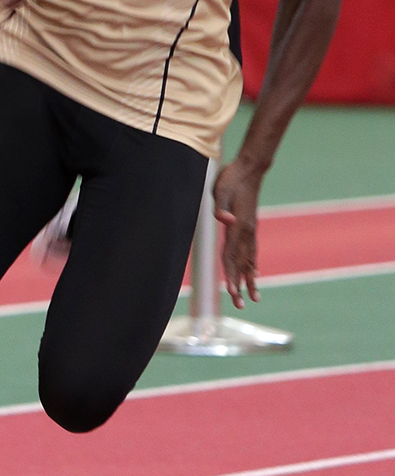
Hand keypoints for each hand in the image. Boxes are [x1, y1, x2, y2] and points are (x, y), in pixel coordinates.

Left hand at [213, 158, 264, 307]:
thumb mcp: (220, 191)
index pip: (231, 256)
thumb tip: (226, 220)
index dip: (230, 274)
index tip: (230, 291)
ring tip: (255, 297)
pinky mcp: (250, 225)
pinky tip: (255, 273)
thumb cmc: (231, 179)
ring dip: (250, 279)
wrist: (248, 170)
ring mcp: (250, 230)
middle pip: (242, 263)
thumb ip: (221, 208)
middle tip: (241, 305)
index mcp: (238, 226)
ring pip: (250, 260)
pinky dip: (253, 264)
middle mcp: (246, 231)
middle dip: (240, 285)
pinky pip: (252, 250)